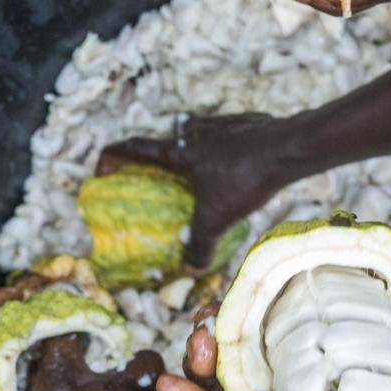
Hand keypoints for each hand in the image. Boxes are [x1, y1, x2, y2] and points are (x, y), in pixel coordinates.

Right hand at [96, 113, 289, 266]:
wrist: (288, 148)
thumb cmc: (245, 177)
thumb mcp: (218, 217)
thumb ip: (200, 242)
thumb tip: (190, 266)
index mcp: (180, 150)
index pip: (135, 147)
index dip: (114, 156)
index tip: (102, 167)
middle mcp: (196, 131)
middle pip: (166, 136)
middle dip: (157, 153)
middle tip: (158, 173)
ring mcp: (222, 124)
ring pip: (197, 132)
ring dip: (191, 148)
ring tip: (197, 171)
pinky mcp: (246, 124)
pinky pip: (225, 135)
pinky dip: (221, 149)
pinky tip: (234, 166)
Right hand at [152, 246, 390, 390]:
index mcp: (347, 370)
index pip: (300, 325)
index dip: (271, 300)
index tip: (256, 277)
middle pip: (254, 354)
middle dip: (225, 330)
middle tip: (212, 315)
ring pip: (230, 389)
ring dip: (201, 363)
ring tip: (195, 344)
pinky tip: (171, 390)